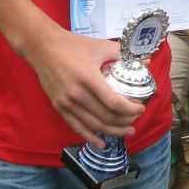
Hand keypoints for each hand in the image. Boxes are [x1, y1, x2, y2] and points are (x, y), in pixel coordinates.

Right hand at [24, 26, 145, 147]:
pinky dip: (90, 137)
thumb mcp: (101, 46)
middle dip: (126, 121)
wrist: (42, 47)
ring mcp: (66, 103)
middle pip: (106, 117)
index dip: (130, 109)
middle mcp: (77, 94)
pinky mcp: (59, 107)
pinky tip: (101, 143)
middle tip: (137, 118)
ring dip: (113, 131)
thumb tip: (146, 61)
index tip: (141, 108)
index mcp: (89, 78)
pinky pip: (76, 127)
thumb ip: (124, 55)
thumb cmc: (73, 45)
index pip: (114, 102)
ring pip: (94, 125)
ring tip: (128, 130)